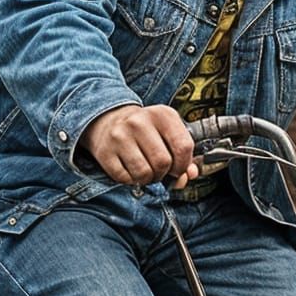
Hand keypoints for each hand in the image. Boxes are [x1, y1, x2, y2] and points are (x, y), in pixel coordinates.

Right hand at [82, 104, 196, 186]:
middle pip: (163, 162)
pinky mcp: (105, 152)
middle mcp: (139, 122)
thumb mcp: (167, 133)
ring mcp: (120, 136)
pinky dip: (130, 180)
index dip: (184, 165)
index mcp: (162, 114)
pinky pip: (125, 178)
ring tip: (145, 170)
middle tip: (158, 170)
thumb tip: (190, 174)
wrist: (108, 120)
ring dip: (147, 179)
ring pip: (144, 173)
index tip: (178, 168)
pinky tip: (130, 169)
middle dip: (164, 174)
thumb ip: (183, 153)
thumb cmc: (144, 131)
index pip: (183, 147)